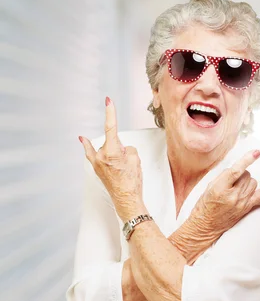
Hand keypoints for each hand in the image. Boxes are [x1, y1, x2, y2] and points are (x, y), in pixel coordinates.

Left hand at [79, 97, 144, 220]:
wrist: (126, 200)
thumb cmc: (132, 183)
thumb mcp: (136, 161)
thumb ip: (128, 149)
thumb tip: (122, 149)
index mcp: (112, 152)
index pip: (111, 127)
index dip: (110, 113)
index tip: (108, 101)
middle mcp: (100, 156)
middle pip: (113, 141)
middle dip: (121, 147)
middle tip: (127, 162)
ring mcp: (96, 162)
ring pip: (106, 148)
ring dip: (113, 153)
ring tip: (121, 168)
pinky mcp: (96, 167)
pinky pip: (91, 152)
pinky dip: (88, 146)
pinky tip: (83, 139)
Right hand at [192, 149, 259, 236]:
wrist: (206, 225)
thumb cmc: (205, 205)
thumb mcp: (209, 187)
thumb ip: (224, 176)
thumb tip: (238, 167)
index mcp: (220, 189)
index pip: (236, 171)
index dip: (247, 160)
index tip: (257, 152)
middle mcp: (233, 196)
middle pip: (246, 175)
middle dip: (241, 174)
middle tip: (232, 181)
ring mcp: (242, 203)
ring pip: (253, 182)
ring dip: (247, 181)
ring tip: (237, 187)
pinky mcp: (247, 208)